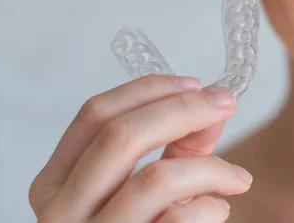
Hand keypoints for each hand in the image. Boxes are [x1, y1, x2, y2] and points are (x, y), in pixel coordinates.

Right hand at [29, 75, 251, 222]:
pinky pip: (177, 220)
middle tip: (225, 103)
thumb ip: (175, 149)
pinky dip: (209, 207)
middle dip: (182, 110)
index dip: (149, 90)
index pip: (95, 115)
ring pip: (155, 179)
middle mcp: (62, 210)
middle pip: (121, 136)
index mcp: (56, 182)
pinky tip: (219, 210)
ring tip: (238, 177)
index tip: (194, 84)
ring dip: (210, 168)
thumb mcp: (144, 190)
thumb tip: (212, 108)